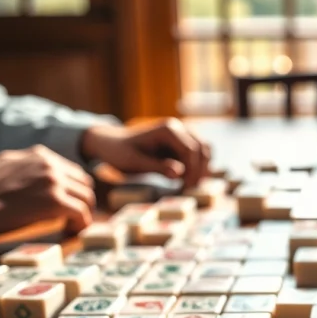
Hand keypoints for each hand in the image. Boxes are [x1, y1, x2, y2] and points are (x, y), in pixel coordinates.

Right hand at [0, 146, 94, 237]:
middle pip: (84, 183)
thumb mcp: (6, 167)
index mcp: (38, 154)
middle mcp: (49, 163)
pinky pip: (81, 213)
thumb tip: (40, 184)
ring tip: (69, 227)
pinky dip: (80, 225)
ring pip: (87, 198)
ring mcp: (53, 180)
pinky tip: (69, 232)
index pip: (71, 171)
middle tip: (72, 218)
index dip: (72, 190)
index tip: (67, 205)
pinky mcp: (54, 201)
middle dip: (82, 201)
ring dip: (82, 214)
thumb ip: (28, 169)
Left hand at [80, 119, 210, 188]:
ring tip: (190, 185)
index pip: (191, 149)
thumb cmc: (120, 153)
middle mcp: (178, 127)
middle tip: (190, 190)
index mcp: (167, 129)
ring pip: (204, 149)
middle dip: (199, 170)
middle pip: (202, 148)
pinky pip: (198, 152)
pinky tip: (187, 180)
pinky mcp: (181, 142)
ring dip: (202, 167)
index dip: (192, 170)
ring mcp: (181, 133)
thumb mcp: (135, 163)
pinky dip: (198, 166)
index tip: (186, 188)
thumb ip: (158, 167)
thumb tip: (179, 174)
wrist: (112, 144)